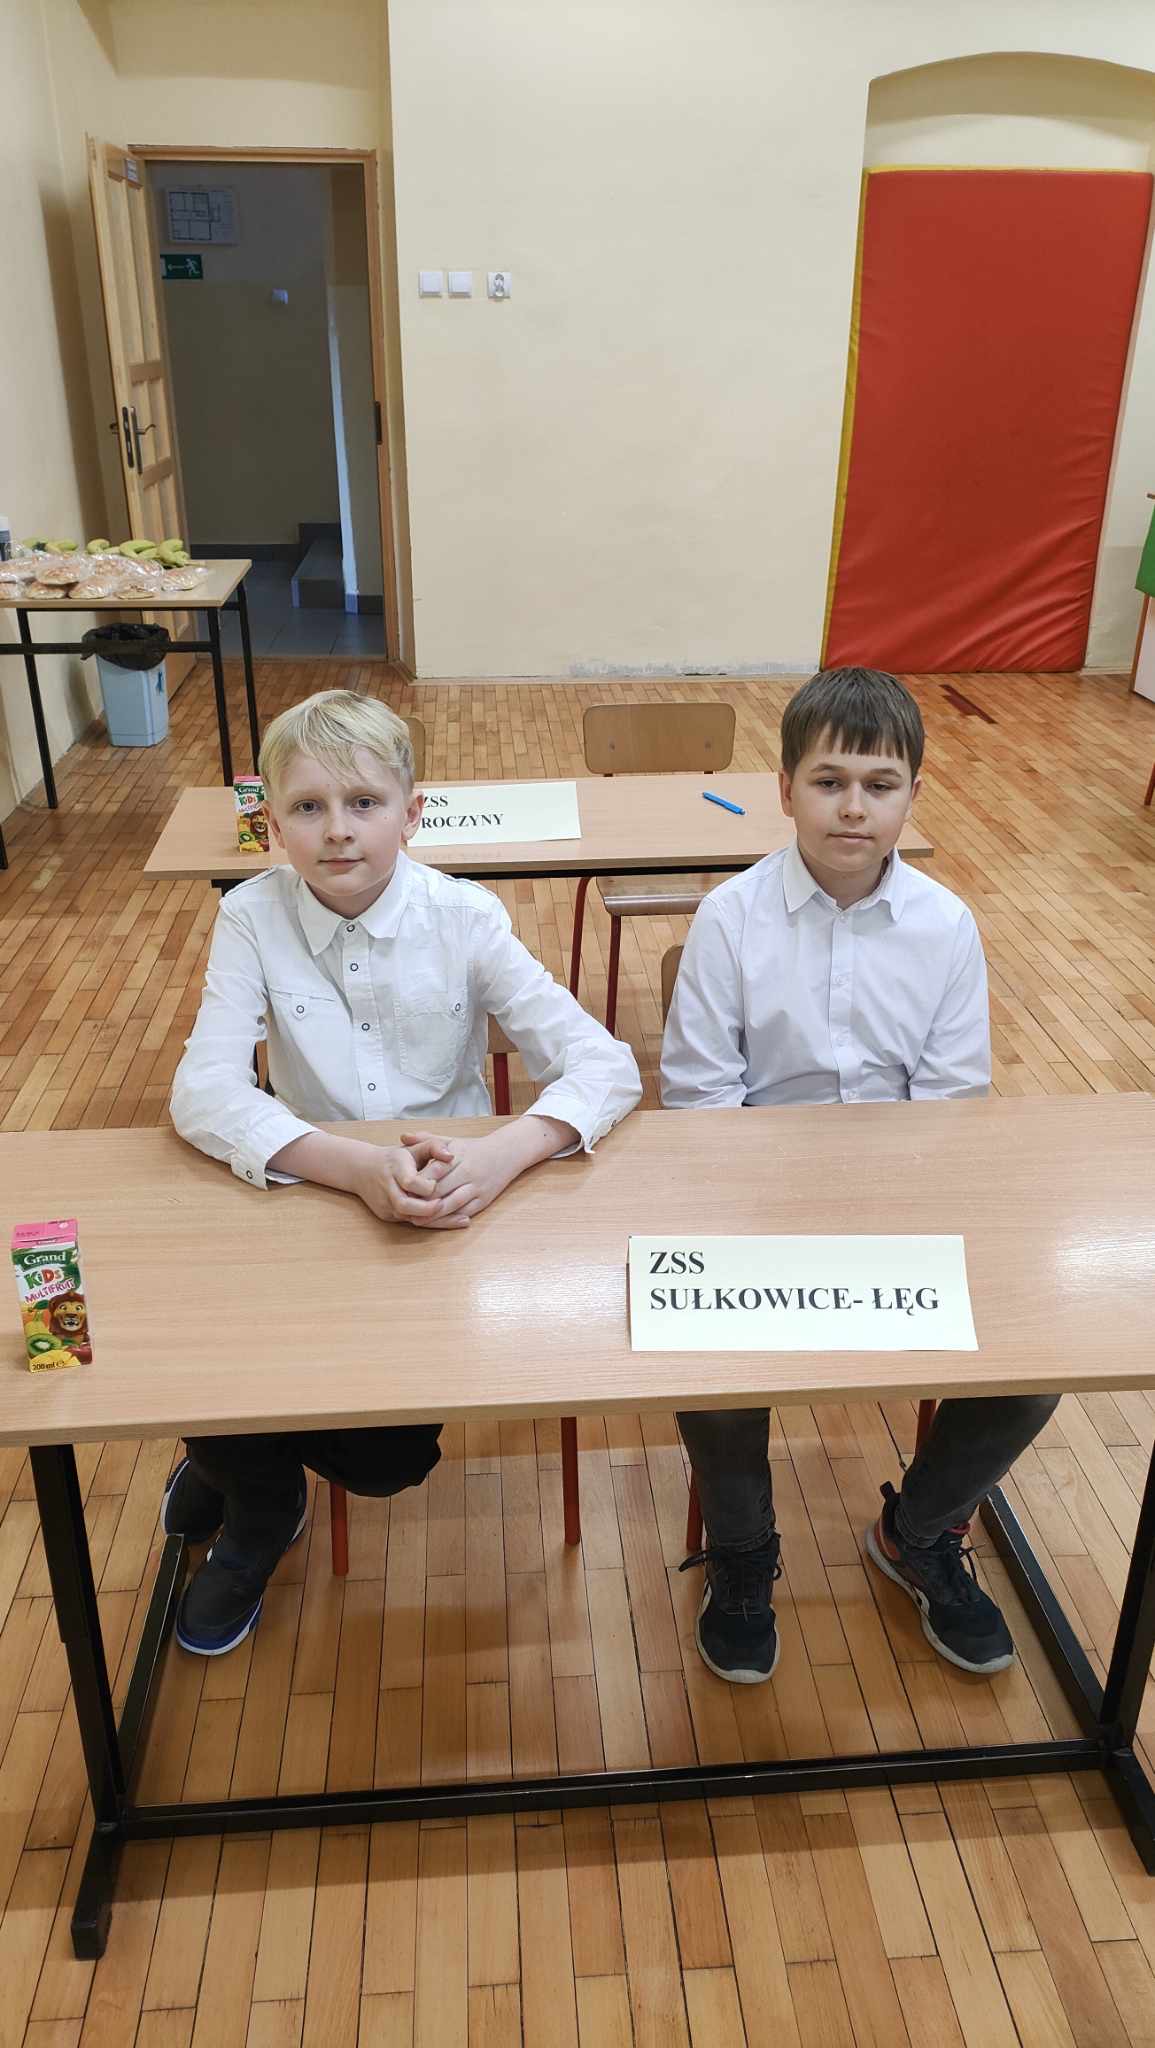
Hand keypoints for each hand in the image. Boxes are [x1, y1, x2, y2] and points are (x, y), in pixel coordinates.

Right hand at [349, 1135, 466, 1227]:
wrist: (363, 1170)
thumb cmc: (396, 1158)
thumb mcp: (414, 1147)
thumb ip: (434, 1147)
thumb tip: (451, 1156)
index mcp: (395, 1168)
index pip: (410, 1181)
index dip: (426, 1186)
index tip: (438, 1185)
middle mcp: (387, 1188)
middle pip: (405, 1204)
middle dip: (427, 1209)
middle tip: (446, 1205)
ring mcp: (385, 1204)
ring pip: (408, 1217)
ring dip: (433, 1220)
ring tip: (459, 1218)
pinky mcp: (387, 1215)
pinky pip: (408, 1222)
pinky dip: (428, 1223)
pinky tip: (447, 1221)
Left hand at [400, 1116, 574, 1223]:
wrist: (506, 1154)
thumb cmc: (473, 1148)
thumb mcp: (450, 1140)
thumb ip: (426, 1139)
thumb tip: (402, 1136)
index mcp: (457, 1156)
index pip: (433, 1172)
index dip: (416, 1183)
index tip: (401, 1188)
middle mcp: (467, 1172)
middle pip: (440, 1191)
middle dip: (421, 1201)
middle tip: (403, 1208)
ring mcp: (476, 1188)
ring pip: (451, 1205)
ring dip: (433, 1215)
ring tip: (415, 1219)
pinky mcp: (483, 1201)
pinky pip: (463, 1213)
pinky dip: (448, 1220)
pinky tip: (435, 1223)